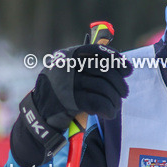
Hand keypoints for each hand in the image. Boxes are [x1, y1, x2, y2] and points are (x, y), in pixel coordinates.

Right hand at [11, 43, 131, 166]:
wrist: (38, 114)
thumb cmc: (60, 93)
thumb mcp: (69, 74)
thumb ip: (89, 67)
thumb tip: (120, 65)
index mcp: (67, 56)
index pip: (96, 51)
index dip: (116, 59)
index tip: (128, 69)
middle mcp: (66, 67)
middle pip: (103, 71)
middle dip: (119, 83)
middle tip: (124, 93)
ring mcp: (66, 84)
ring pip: (103, 88)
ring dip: (114, 99)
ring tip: (116, 106)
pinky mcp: (68, 102)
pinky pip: (98, 103)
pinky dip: (108, 109)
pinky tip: (109, 114)